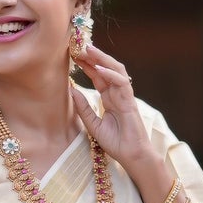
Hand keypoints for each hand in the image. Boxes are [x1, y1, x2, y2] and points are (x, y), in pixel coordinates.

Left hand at [70, 43, 157, 180]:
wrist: (131, 156)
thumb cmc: (116, 143)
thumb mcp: (93, 124)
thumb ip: (83, 108)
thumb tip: (71, 90)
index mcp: (109, 99)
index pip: (98, 76)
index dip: (87, 65)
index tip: (73, 55)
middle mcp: (117, 94)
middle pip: (106, 69)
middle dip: (93, 57)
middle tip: (79, 46)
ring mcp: (125, 97)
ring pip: (116, 71)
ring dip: (103, 59)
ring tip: (89, 50)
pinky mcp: (130, 102)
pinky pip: (122, 84)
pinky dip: (111, 74)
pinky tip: (99, 68)